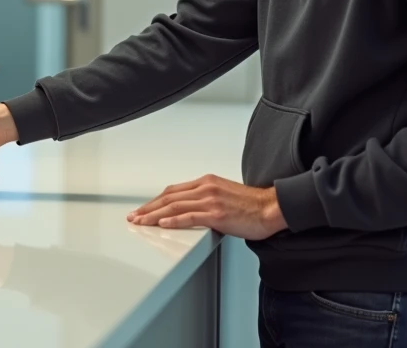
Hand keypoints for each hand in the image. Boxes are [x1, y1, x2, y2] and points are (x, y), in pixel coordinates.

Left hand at [126, 174, 287, 240]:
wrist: (272, 208)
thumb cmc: (251, 205)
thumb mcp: (224, 195)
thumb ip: (206, 199)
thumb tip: (190, 210)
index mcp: (206, 182)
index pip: (173, 191)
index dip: (155, 200)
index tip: (143, 209)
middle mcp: (205, 188)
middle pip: (169, 197)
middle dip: (148, 208)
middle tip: (134, 216)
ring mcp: (210, 200)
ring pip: (174, 207)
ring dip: (154, 215)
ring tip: (141, 222)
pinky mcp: (217, 214)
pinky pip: (190, 216)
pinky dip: (173, 221)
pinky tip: (162, 225)